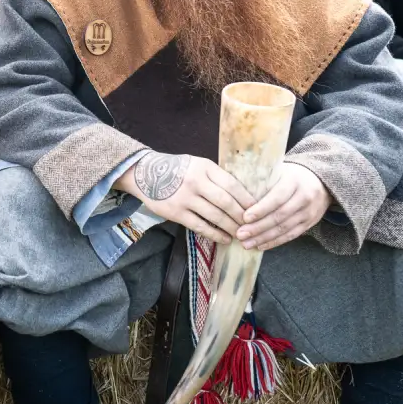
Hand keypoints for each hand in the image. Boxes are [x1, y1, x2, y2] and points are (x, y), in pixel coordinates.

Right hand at [119, 152, 254, 245]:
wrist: (145, 173)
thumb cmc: (177, 169)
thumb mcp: (197, 164)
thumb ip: (215, 176)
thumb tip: (242, 194)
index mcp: (205, 167)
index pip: (232, 185)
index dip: (246, 199)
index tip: (257, 210)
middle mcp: (196, 181)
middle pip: (226, 202)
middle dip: (241, 216)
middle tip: (252, 226)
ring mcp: (185, 198)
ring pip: (215, 216)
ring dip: (230, 227)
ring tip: (240, 234)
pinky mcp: (176, 213)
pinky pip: (200, 226)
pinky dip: (215, 234)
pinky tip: (224, 239)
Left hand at [236, 163, 331, 251]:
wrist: (321, 182)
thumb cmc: (292, 175)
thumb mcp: (280, 170)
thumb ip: (264, 179)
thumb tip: (236, 189)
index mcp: (294, 181)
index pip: (277, 197)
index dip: (261, 209)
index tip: (245, 218)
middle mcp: (304, 197)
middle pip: (279, 216)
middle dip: (258, 228)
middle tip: (240, 235)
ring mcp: (308, 212)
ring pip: (284, 229)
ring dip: (264, 238)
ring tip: (247, 244)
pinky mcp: (309, 224)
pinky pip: (291, 236)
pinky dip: (275, 242)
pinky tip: (261, 246)